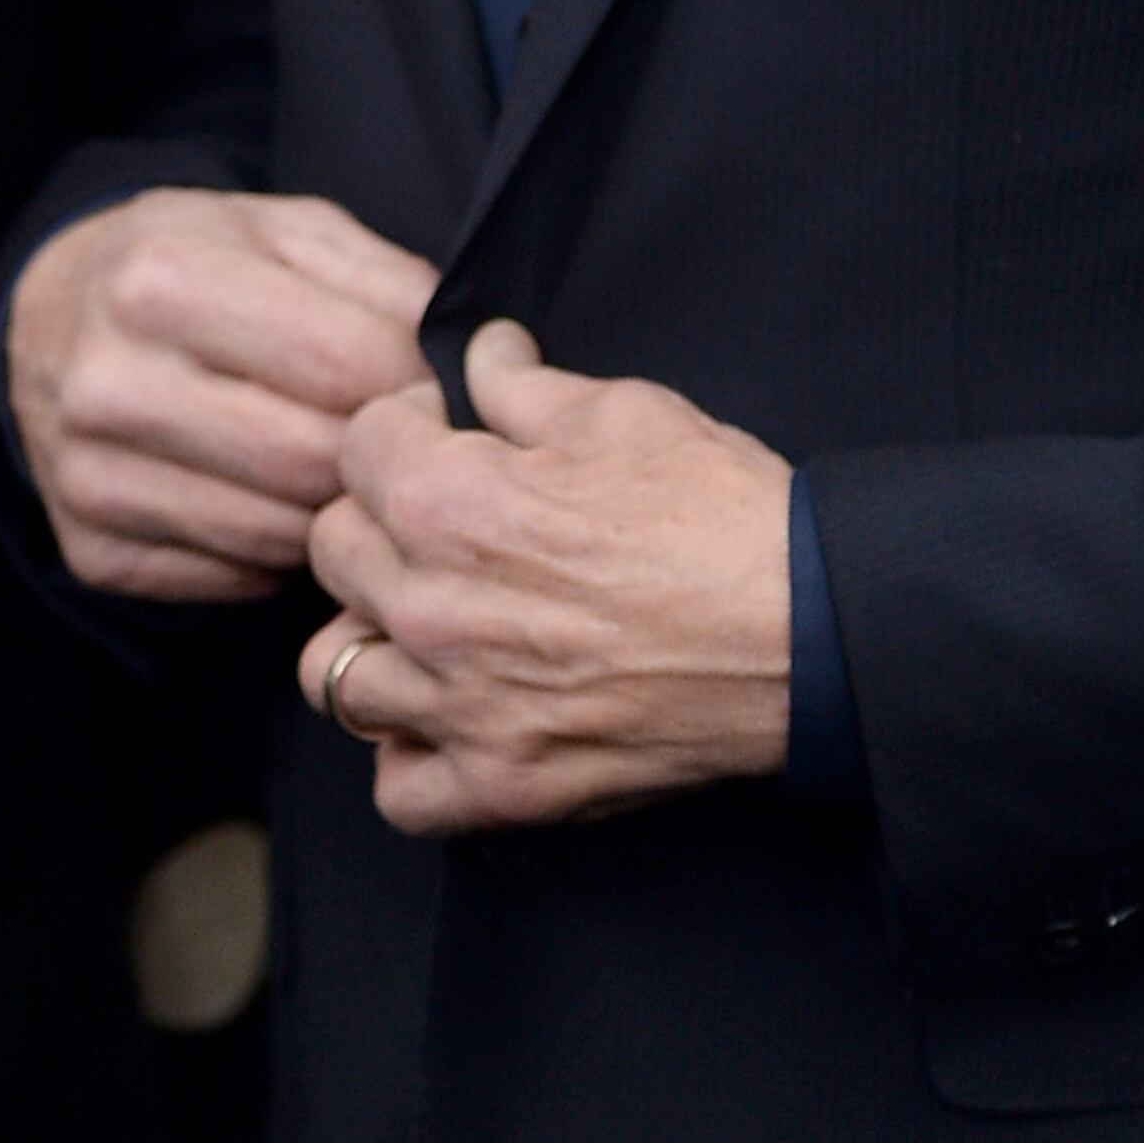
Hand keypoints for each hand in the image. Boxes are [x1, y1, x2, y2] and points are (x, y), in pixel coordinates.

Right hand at [10, 188, 440, 599]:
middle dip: (378, 456)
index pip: (344, 361)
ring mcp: (90, 477)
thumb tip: (466, 360)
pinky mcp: (93, 552)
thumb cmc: (192, 266)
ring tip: (339, 467)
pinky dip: (275, 552)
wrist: (50, 318)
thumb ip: (383, 282)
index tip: (438, 385)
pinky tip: (271, 499)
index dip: (418, 380)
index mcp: (160, 279)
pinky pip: (233, 579)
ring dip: (331, 509)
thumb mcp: (283, 231)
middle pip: (312, 459)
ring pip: (278, 535)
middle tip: (401, 439)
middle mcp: (109, 383)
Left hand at [305, 321, 794, 834]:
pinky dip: (411, 757)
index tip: (447, 438)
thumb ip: (523, 384)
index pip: (356, 445)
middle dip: (379, 523)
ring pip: (334, 673)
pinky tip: (448, 717)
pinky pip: (398, 789)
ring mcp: (460, 707)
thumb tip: (480, 354)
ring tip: (427, 622)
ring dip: (372, 640)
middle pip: (332, 550)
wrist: (811, 633)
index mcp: (449, 500)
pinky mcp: (504, 785)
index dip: (406, 429)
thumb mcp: (625, 411)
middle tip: (447, 526)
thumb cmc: (724, 515)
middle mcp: (432, 607)